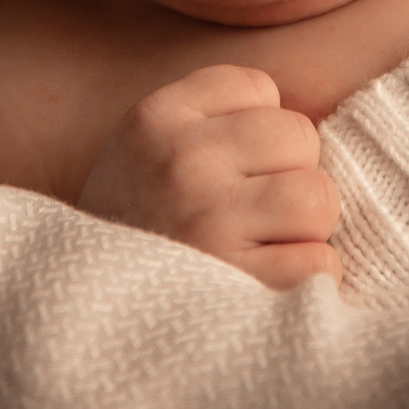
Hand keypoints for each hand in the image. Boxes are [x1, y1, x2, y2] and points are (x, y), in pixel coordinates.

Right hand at [78, 64, 342, 289]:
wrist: (86, 320)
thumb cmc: (140, 231)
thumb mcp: (148, 153)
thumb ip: (216, 122)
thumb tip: (313, 124)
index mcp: (155, 118)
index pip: (259, 88)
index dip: (255, 133)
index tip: (226, 169)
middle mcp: (181, 162)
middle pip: (299, 137)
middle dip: (287, 175)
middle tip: (248, 214)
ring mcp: (209, 223)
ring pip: (318, 197)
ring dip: (304, 228)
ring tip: (261, 246)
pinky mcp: (240, 284)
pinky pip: (321, 261)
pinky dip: (308, 277)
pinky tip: (266, 283)